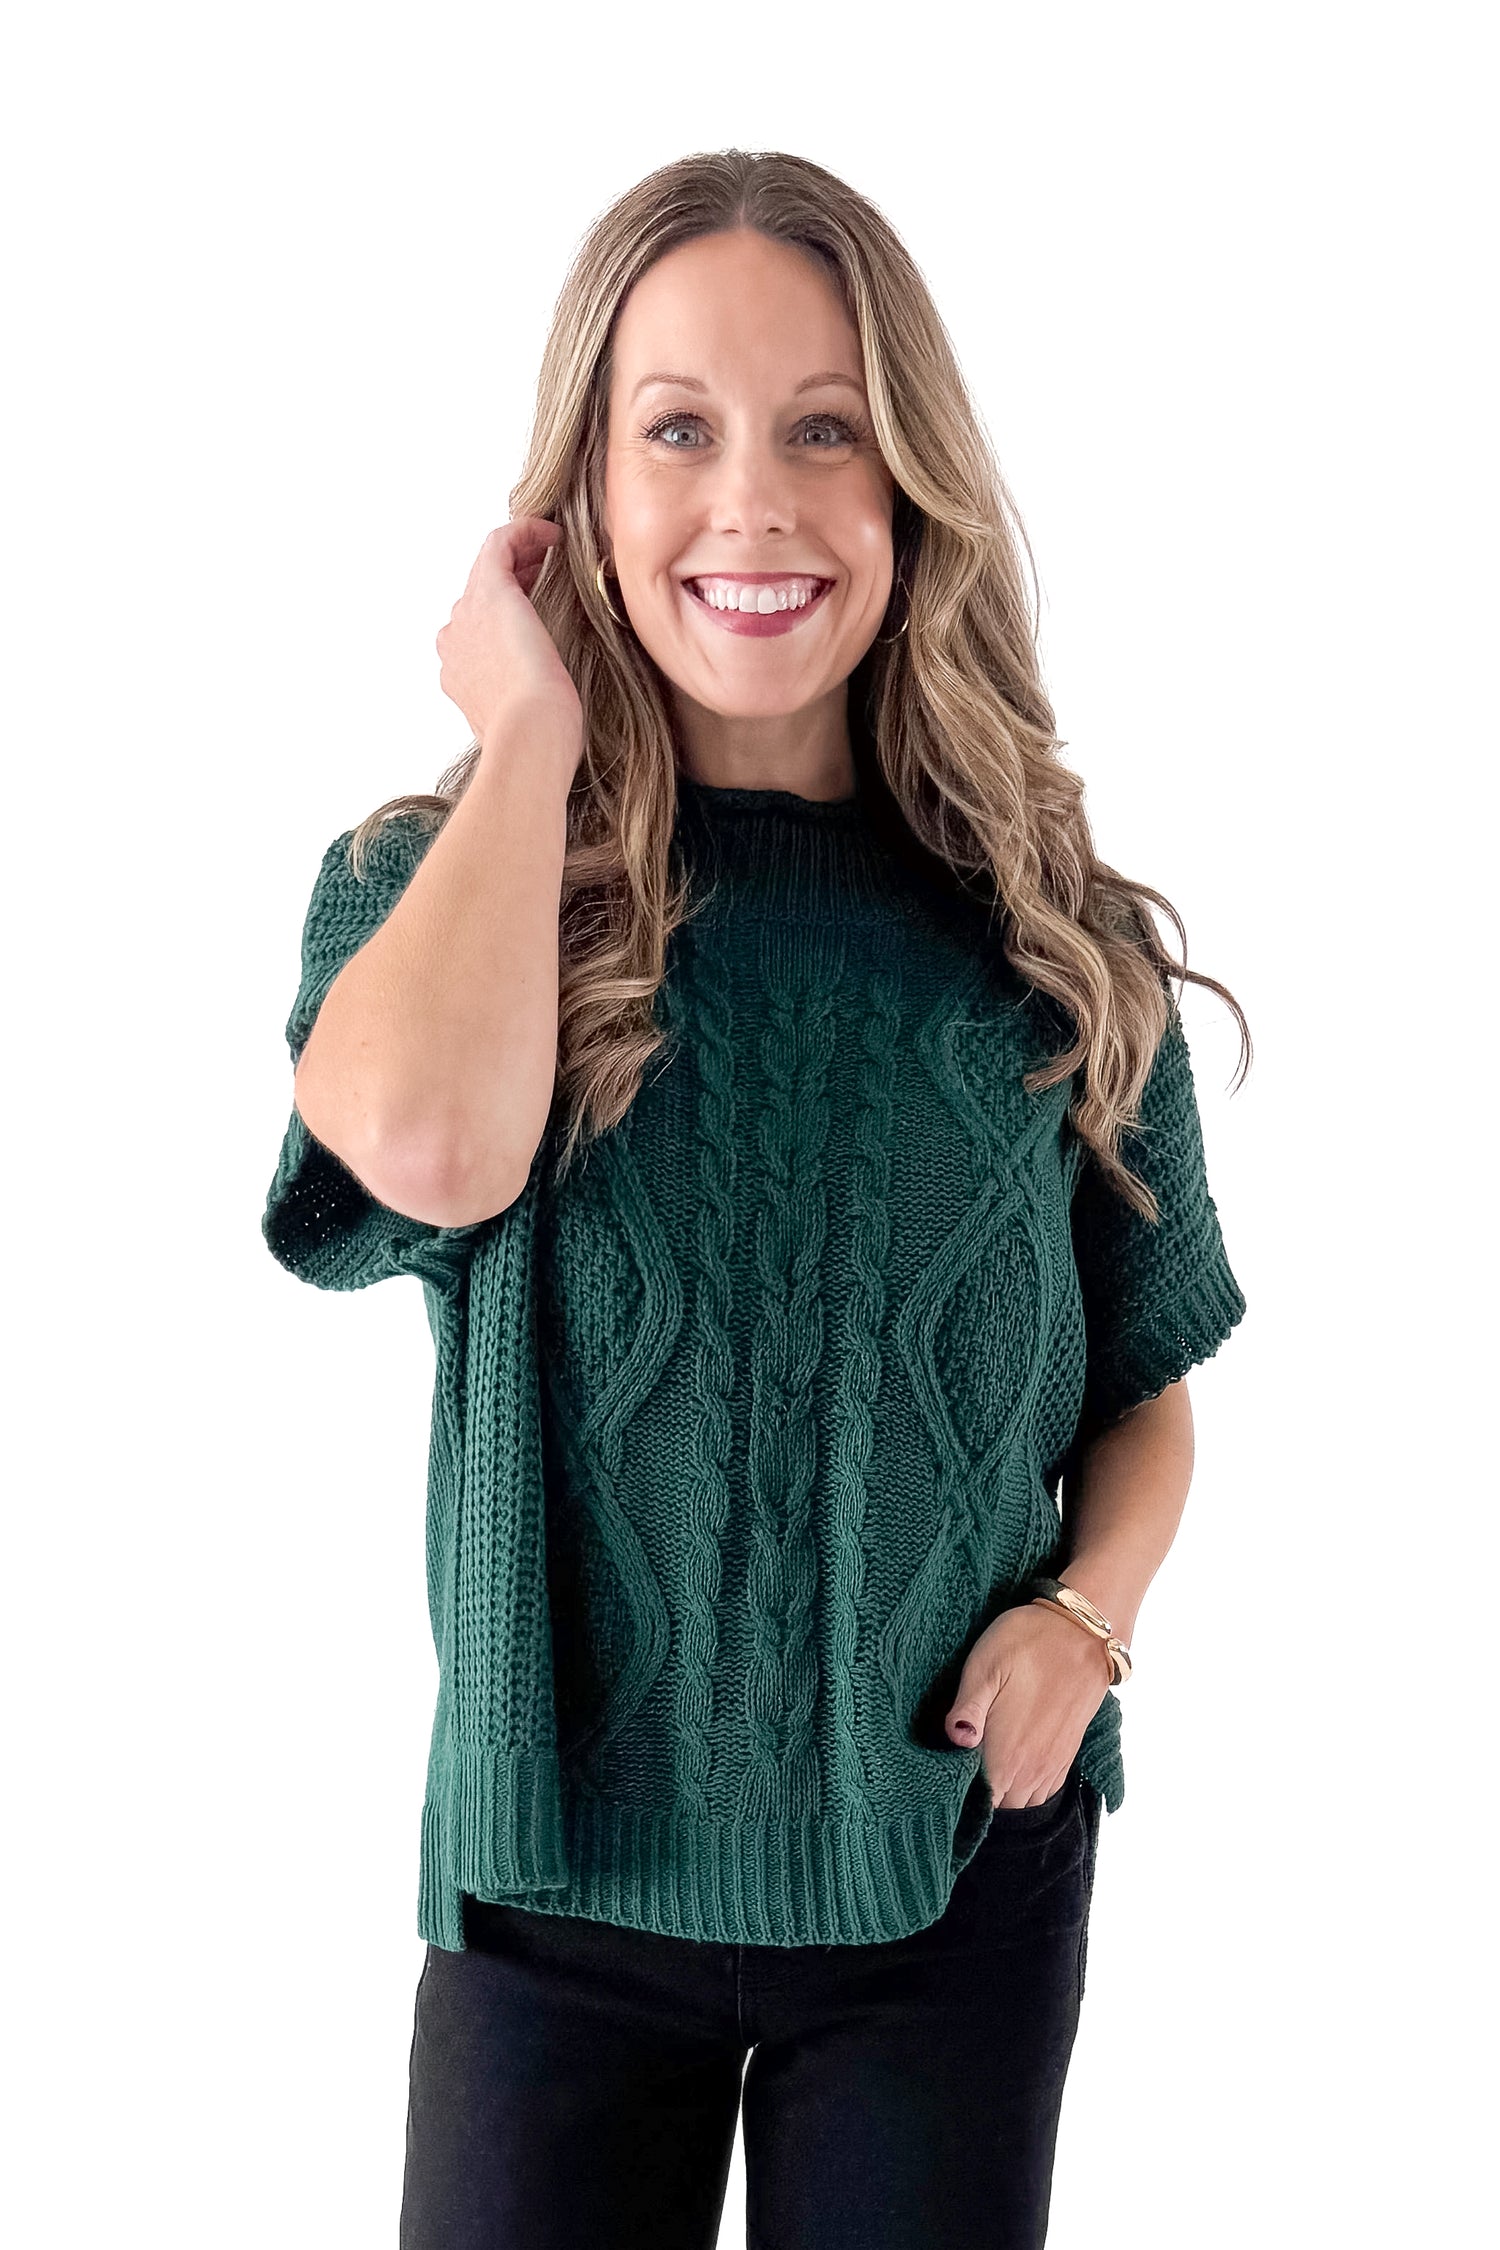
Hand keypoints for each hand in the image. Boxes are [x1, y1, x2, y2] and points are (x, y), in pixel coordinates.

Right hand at [436, 517, 582, 748]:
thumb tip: (551, 697)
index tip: (537, 602)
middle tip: (546, 568)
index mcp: (458, 673)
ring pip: (486, 568)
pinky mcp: (490, 594)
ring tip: (550, 546)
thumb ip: (525, 703)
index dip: (507, 612)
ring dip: (518, 552)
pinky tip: (553, 534)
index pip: (476, 629)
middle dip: (511, 579)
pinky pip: (499, 544)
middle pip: (477, 597)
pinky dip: (524, 532)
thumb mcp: (526, 722)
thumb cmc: (540, 742)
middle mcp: (454, 641)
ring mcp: (467, 617)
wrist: (530, 736)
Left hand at [944, 1601, 1111, 1808]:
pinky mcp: (1066, 1755)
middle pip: (998, 1810)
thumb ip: (966, 1709)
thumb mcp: (984, 1665)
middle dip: (978, 1802)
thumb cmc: (1025, 1643)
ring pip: (1022, 1805)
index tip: (943, 1784)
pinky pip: (1044, 1793)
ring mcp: (1051, 1765)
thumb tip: (954, 1741)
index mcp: (1005, 1754)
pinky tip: (1011, 1770)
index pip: (978, 1805)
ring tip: (983, 1774)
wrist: (1082, 1632)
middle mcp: (1030, 1770)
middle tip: (957, 1777)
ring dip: (1003, 1797)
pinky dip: (1025, 1791)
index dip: (959, 1801)